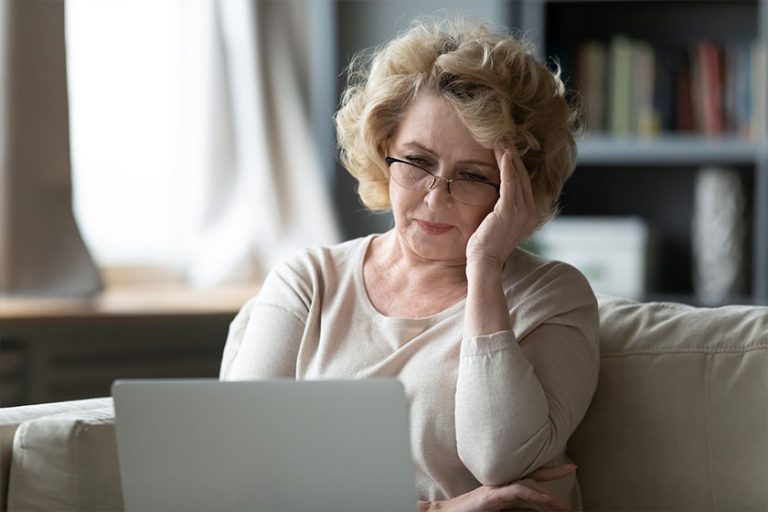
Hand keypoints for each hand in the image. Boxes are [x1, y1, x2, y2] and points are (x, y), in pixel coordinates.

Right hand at [418, 464, 575, 511]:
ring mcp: (496, 488)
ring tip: (564, 506)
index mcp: (504, 488)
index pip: (529, 477)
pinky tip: (546, 500)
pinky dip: (534, 496)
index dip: (547, 472)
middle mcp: (501, 484)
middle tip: (572, 468)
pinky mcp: (491, 495)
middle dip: (552, 472)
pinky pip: (517, 492)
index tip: (567, 468)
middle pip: (531, 476)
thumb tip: (537, 510)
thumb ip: (517, 511)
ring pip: (527, 485)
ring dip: (548, 496)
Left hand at [465, 147, 541, 267]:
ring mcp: (522, 211)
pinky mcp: (509, 210)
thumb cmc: (485, 246)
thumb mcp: (497, 224)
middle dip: (514, 155)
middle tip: (505, 136)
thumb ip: (501, 210)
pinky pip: (510, 182)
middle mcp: (531, 212)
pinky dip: (508, 165)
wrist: (483, 262)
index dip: (517, 164)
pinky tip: (504, 152)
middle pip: (524, 176)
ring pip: (518, 175)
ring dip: (510, 155)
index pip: (524, 183)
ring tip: (502, 139)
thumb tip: (495, 198)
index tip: (507, 147)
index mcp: (530, 215)